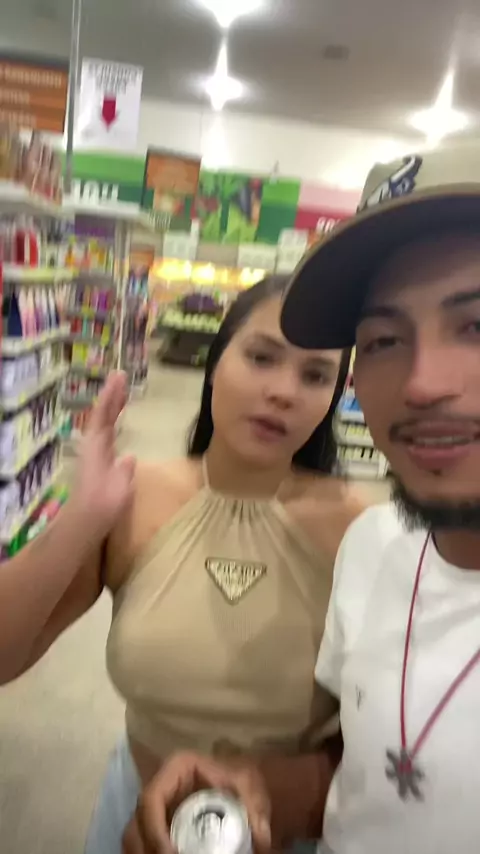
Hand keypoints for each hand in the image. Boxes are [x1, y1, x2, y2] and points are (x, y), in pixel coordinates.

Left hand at [71, 372, 135, 534]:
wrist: (86, 522)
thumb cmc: (103, 504)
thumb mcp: (119, 486)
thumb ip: (124, 470)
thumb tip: (129, 458)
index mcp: (97, 446)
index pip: (103, 414)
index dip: (111, 395)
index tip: (119, 376)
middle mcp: (94, 446)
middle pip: (102, 415)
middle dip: (112, 396)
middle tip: (122, 376)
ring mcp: (95, 454)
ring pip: (103, 424)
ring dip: (113, 408)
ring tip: (123, 394)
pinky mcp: (98, 464)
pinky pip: (106, 435)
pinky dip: (113, 424)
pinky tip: (118, 427)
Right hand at [122, 751, 271, 853]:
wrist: (240, 788)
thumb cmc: (240, 780)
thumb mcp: (249, 787)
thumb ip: (255, 809)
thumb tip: (261, 839)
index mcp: (175, 769)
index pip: (151, 798)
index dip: (154, 829)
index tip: (170, 853)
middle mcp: (159, 786)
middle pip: (136, 821)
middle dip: (145, 848)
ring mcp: (155, 808)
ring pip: (133, 835)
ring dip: (142, 853)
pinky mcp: (157, 825)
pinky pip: (141, 843)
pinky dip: (146, 853)